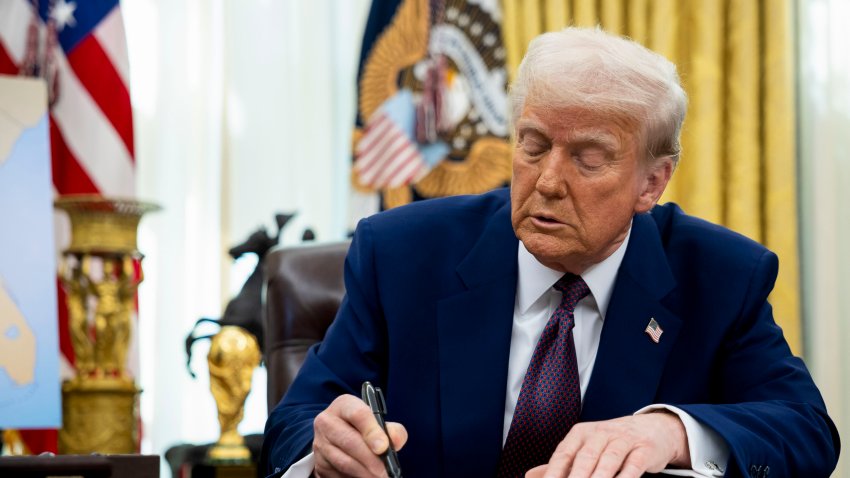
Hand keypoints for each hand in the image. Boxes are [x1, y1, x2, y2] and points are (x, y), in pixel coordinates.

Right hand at [312, 394, 407, 477]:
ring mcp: (320, 443)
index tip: (383, 447)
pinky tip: (365, 477)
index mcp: (344, 405)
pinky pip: (337, 473)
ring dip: (363, 472)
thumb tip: (394, 441)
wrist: (340, 437)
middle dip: (370, 459)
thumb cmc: (364, 428)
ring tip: (378, 477)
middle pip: (349, 440)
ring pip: (343, 461)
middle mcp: (327, 421)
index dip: (371, 431)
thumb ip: (391, 429)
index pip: (357, 414)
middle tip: (385, 472)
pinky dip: (353, 477)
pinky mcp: (319, 462)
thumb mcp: (378, 422)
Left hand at [532, 412, 689, 477]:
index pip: (563, 454)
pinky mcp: (643, 449)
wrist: (652, 427)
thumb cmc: (611, 441)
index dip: (553, 473)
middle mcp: (600, 433)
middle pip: (584, 458)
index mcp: (580, 434)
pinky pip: (633, 465)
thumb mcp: (584, 447)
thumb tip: (530, 476)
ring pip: (608, 461)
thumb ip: (560, 463)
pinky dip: (626, 477)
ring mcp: (623, 440)